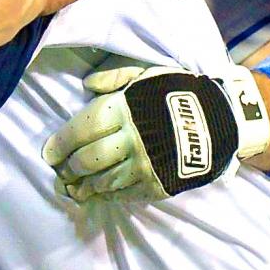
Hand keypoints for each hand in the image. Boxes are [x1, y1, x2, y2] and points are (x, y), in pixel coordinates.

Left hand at [43, 62, 269, 203]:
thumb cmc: (179, 94)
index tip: (48, 152)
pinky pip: (123, 193)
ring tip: (75, 187)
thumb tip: (87, 84)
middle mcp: (130, 139)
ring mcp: (143, 165)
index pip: (80, 130)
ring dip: (84, 186)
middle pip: (87, 159)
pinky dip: (107, 194)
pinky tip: (98, 192)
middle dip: (69, 167)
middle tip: (62, 170)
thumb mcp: (148, 75)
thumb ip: (115, 78)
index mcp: (124, 109)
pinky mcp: (155, 184)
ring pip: (102, 181)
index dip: (59, 144)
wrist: (221, 120)